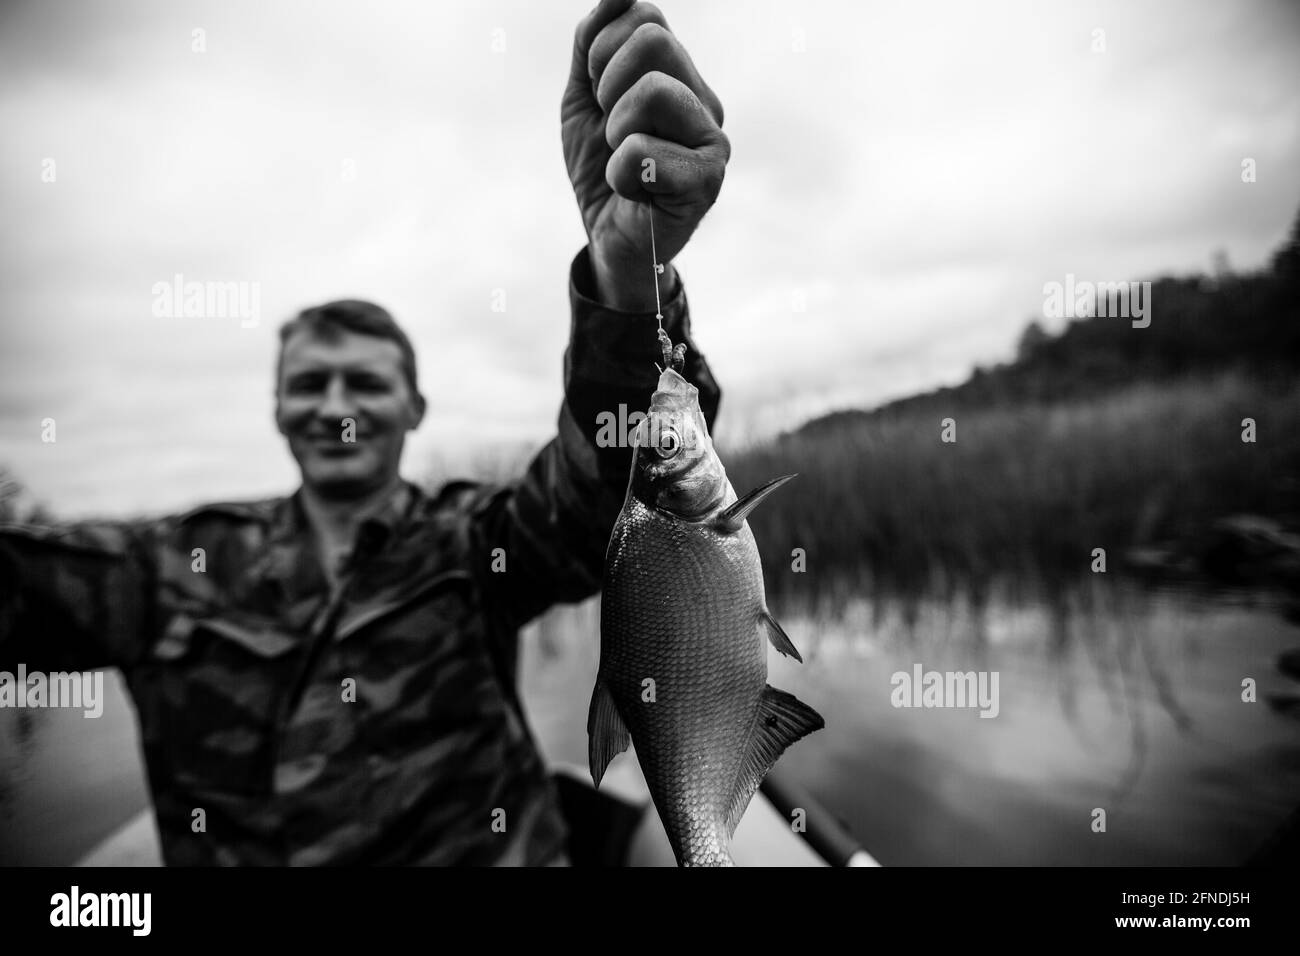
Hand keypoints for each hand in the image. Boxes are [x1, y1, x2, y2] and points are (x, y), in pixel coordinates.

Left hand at [562, 0, 728, 311]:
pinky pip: (644, 152)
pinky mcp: (709, 181)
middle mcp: (703, 99)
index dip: (601, 51)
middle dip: (608, 85)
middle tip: (611, 128)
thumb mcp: (583, 99)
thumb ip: (592, 43)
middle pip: (652, 40)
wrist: (609, 238)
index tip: (599, 95)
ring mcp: (713, 139)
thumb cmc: (601, 168)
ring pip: (653, 90)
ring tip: (624, 158)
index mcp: (678, 73)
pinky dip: (620, 173)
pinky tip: (634, 190)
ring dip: (616, 131)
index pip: (644, 16)